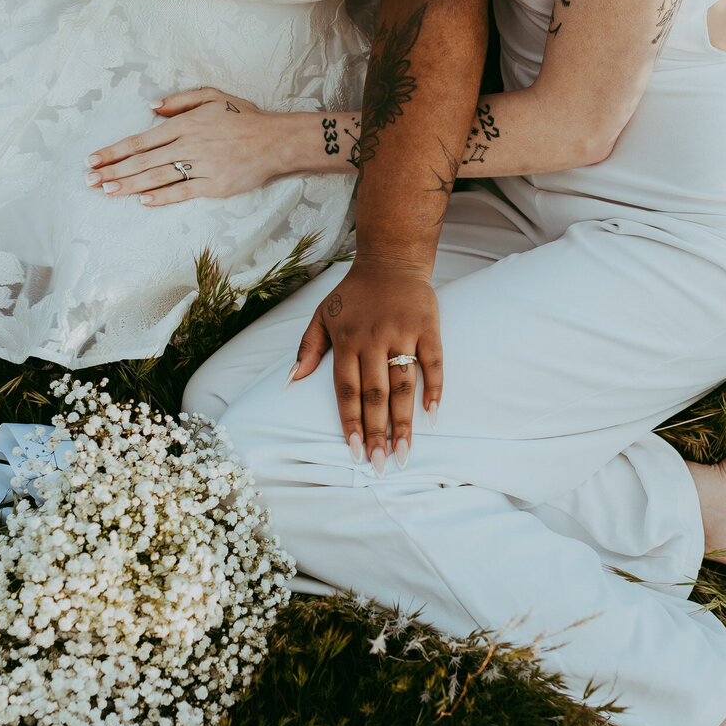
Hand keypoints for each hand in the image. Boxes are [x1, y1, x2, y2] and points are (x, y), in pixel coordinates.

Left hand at [85, 88, 292, 206]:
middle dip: (113, 171)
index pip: (141, 140)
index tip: (94, 159)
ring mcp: (202, 167)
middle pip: (143, 161)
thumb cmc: (245, 118)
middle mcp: (190, 145)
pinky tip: (143, 201)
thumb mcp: (213, 97)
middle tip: (90, 180)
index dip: (115, 150)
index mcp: (185, 124)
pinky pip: (183, 192)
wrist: (277, 141)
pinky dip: (162, 197)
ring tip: (108, 191)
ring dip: (130, 185)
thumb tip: (151, 108)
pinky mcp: (215, 186)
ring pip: (158, 178)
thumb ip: (180, 101)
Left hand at [291, 262, 442, 475]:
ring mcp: (403, 333)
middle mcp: (374, 339)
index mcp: (347, 340)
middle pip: (375, 394)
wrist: (391, 260)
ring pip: (403, 385)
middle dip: (377, 432)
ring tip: (404, 452)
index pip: (346, 390)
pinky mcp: (428, 326)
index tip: (354, 451)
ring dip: (404, 422)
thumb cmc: (353, 294)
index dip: (350, 422)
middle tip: (380, 464)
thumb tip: (290, 382)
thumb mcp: (322, 315)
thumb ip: (307, 348)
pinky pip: (434, 362)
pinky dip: (435, 387)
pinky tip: (432, 414)